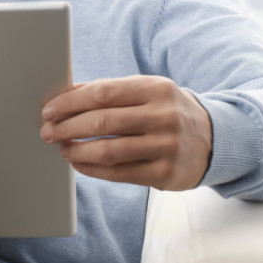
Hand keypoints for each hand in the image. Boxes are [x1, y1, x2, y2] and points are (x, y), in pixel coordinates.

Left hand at [40, 76, 212, 189]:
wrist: (215, 138)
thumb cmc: (167, 111)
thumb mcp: (145, 91)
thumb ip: (108, 91)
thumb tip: (64, 94)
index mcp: (155, 89)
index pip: (102, 93)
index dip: (70, 102)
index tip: (49, 110)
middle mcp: (163, 116)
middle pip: (102, 122)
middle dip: (67, 127)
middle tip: (48, 132)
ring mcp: (167, 146)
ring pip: (108, 151)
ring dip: (77, 150)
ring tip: (62, 148)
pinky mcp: (166, 173)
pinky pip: (120, 173)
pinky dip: (93, 169)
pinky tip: (79, 163)